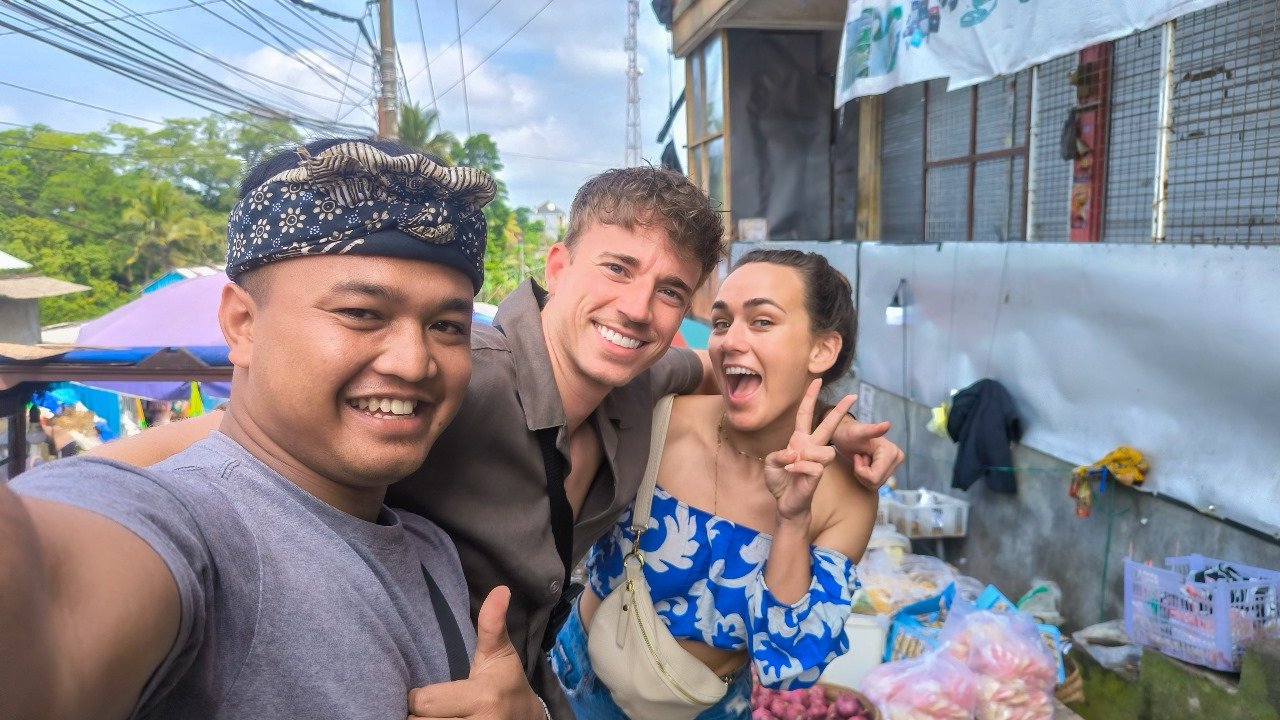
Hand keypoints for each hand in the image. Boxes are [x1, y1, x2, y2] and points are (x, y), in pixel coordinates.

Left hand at [408, 586, 545, 719]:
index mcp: (483, 698)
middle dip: (418, 715)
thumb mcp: (499, 654)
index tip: (422, 693)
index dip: (418, 697)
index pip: (425, 702)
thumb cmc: (505, 682)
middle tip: (425, 707)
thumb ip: (491, 624)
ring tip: (429, 716)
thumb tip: (500, 590)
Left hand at [764, 380, 855, 521]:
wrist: (786, 503)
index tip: (817, 380)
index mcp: (799, 440)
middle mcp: (810, 447)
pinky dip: (799, 468)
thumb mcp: (771, 463)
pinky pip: (812, 465)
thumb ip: (779, 455)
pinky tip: (792, 473)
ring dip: (804, 457)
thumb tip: (795, 453)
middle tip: (853, 396)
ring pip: (823, 450)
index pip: (805, 414)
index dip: (810, 397)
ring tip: (791, 466)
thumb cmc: (780, 481)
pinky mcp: (818, 474)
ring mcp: (816, 460)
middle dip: (840, 410)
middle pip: (828, 425)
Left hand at [831, 405, 903, 491]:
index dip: (860, 470)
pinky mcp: (888, 470)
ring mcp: (894, 465)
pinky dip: (864, 476)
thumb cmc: (848, 433)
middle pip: (876, 482)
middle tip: (858, 457)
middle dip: (862, 473)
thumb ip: (871, 430)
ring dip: (862, 474)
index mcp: (892, 451)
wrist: (846, 434)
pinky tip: (863, 463)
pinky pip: (874, 483)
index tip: (857, 456)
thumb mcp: (857, 433)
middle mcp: (897, 458)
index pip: (874, 477)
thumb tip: (887, 425)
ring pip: (875, 484)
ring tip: (860, 459)